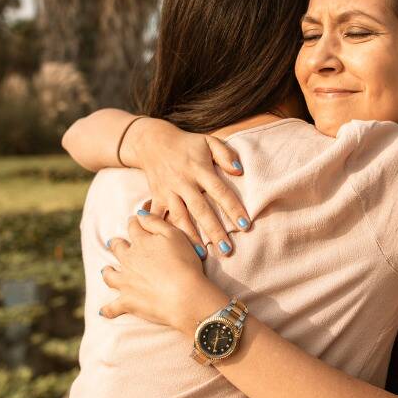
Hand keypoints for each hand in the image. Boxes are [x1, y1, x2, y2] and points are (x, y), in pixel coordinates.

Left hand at [99, 210, 228, 334]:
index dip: (134, 222)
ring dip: (108, 272)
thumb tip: (139, 213)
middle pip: (117, 248)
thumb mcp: (175, 235)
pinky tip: (103, 311)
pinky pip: (112, 308)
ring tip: (107, 271)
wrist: (185, 296)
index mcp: (141, 242)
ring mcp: (125, 282)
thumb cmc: (185, 264)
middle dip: (117, 244)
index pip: (133, 226)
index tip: (135, 221)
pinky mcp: (127, 302)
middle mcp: (128, 260)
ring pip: (109, 274)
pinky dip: (108, 310)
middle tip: (116, 243)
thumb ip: (155, 222)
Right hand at [126, 118, 251, 255]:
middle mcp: (183, 182)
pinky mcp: (156, 197)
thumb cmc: (187, 144)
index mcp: (199, 169)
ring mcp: (168, 191)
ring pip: (180, 218)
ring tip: (203, 255)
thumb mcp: (208, 142)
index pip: (220, 191)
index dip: (233, 208)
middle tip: (227, 250)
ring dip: (191, 237)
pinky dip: (164, 232)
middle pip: (201, 210)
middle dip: (214, 231)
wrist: (152, 142)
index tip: (245, 226)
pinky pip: (159, 218)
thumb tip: (239, 170)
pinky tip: (172, 247)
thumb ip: (225, 154)